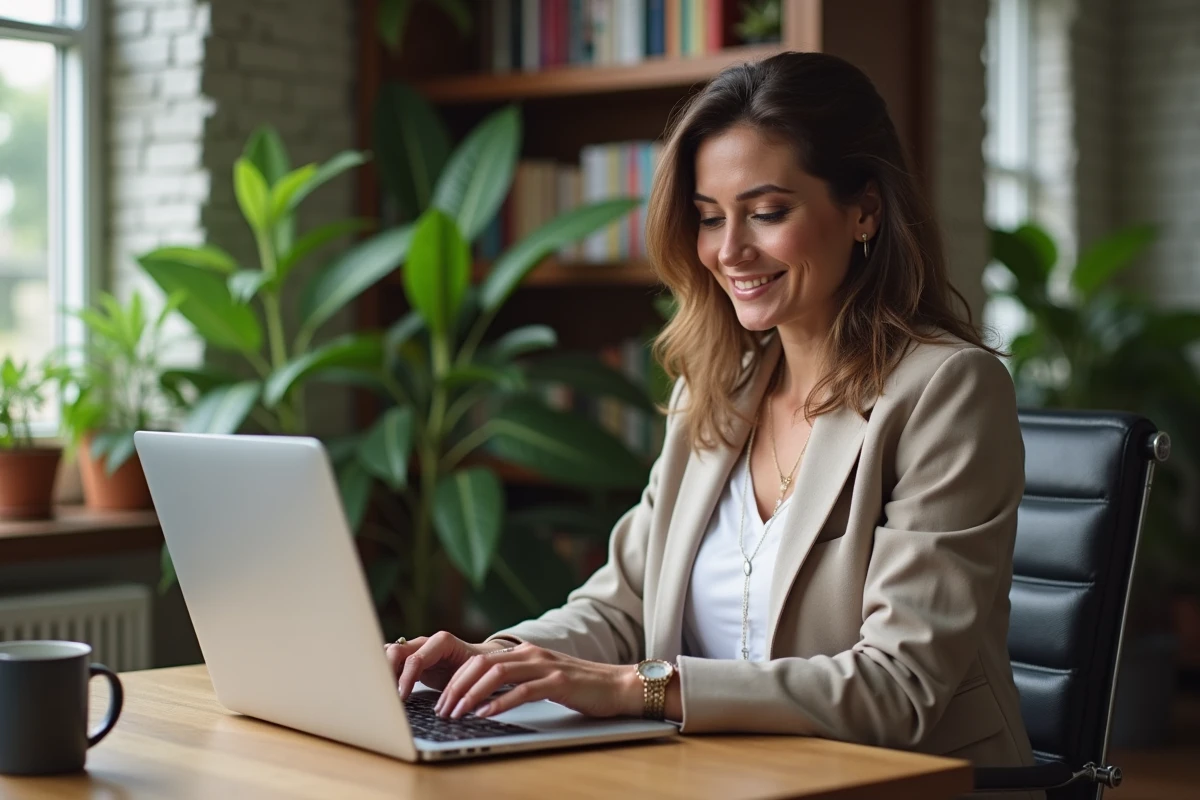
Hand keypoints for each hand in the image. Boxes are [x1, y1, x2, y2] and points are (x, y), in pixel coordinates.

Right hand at [385, 631, 510, 698]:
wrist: (478, 661)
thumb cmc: (476, 669)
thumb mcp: (471, 675)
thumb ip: (459, 684)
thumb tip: (448, 704)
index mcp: (442, 642)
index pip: (415, 659)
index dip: (405, 679)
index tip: (401, 697)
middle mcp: (425, 642)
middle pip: (396, 651)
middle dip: (387, 672)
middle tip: (385, 694)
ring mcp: (415, 648)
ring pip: (389, 653)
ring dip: (382, 671)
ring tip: (381, 691)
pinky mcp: (409, 658)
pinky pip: (391, 660)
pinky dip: (385, 672)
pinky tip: (384, 688)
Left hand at [432, 642, 641, 720]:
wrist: (618, 685)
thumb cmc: (580, 687)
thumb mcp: (542, 678)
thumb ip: (517, 680)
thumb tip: (484, 697)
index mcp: (524, 652)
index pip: (479, 660)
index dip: (456, 679)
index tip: (442, 700)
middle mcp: (531, 654)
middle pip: (481, 664)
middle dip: (456, 687)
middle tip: (443, 710)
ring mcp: (545, 666)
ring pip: (497, 674)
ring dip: (472, 695)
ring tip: (458, 713)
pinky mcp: (558, 682)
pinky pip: (522, 691)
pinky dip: (500, 704)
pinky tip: (486, 715)